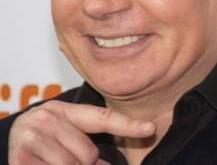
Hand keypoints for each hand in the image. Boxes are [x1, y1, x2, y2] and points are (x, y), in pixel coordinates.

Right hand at [8, 100, 155, 164]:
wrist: (9, 137)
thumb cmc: (42, 139)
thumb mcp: (65, 132)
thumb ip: (87, 142)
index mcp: (65, 110)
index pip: (102, 118)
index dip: (127, 125)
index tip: (150, 129)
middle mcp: (48, 118)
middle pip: (88, 153)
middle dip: (84, 163)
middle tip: (68, 159)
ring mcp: (32, 136)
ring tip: (55, 162)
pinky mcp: (20, 156)